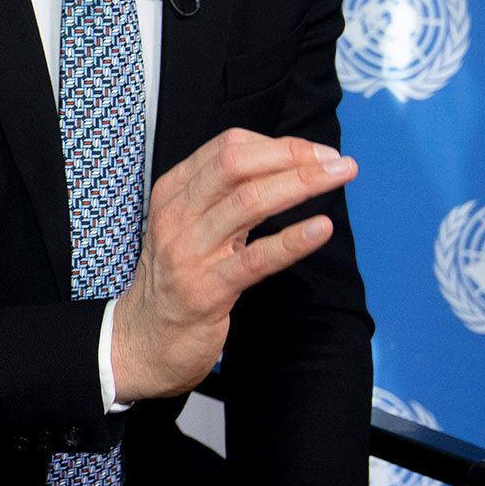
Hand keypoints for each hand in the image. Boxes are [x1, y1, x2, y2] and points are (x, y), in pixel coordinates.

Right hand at [108, 129, 354, 401]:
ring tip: (340, 177)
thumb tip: (285, 165)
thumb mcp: (189, 226)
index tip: (316, 152)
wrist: (144, 340)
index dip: (279, 145)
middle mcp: (177, 215)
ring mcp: (189, 253)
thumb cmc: (176, 279)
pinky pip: (256, 259)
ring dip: (302, 184)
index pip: (228, 148)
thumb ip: (224, 196)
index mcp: (173, 192)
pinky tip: (320, 228)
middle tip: (335, 161)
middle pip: (237, 165)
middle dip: (294, 156)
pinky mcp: (207, 290)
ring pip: (249, 202)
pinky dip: (293, 240)